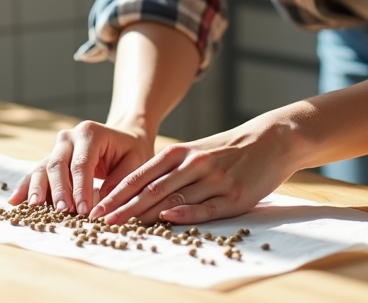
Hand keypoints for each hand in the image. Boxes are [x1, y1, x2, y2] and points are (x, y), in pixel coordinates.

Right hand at [9, 121, 154, 215]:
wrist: (124, 138)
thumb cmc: (131, 152)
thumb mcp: (134, 163)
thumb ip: (118, 182)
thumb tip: (99, 207)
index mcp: (90, 133)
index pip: (81, 163)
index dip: (80, 188)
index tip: (82, 210)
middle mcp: (69, 137)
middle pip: (58, 164)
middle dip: (59, 190)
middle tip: (62, 211)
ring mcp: (57, 147)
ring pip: (42, 168)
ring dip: (38, 189)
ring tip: (35, 207)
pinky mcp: (50, 159)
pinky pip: (35, 173)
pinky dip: (26, 187)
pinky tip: (14, 201)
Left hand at [89, 117, 296, 225]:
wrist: (271, 140)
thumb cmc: (228, 149)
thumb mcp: (196, 152)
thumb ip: (170, 169)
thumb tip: (138, 191)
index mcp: (180, 153)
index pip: (140, 177)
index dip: (116, 194)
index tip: (96, 208)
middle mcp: (193, 164)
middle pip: (151, 190)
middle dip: (123, 208)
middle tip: (100, 222)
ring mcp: (214, 180)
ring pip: (173, 199)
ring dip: (145, 215)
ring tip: (123, 228)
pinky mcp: (235, 195)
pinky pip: (205, 207)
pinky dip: (185, 213)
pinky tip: (167, 220)